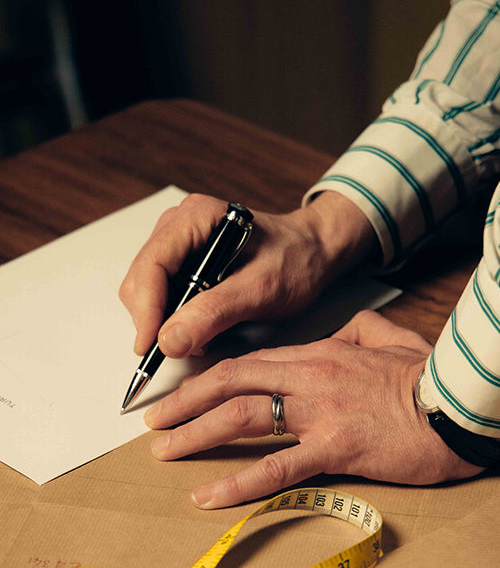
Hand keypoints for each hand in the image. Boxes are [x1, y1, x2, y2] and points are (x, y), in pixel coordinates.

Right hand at [119, 191, 375, 356]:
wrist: (313, 254)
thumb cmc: (295, 262)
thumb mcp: (260, 290)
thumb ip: (213, 313)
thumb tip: (168, 342)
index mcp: (196, 218)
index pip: (151, 265)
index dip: (146, 309)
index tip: (150, 347)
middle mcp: (178, 226)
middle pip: (141, 280)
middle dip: (154, 319)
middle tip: (181, 349)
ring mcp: (176, 243)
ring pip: (146, 292)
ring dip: (163, 322)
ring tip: (200, 337)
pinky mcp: (180, 262)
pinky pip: (161, 296)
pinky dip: (173, 319)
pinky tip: (200, 327)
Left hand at [144, 310, 482, 507]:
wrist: (457, 405)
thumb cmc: (426, 377)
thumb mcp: (388, 338)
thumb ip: (357, 330)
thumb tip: (340, 331)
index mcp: (319, 353)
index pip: (248, 362)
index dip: (208, 378)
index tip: (183, 393)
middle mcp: (308, 378)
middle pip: (229, 382)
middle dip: (184, 401)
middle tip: (152, 421)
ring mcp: (318, 413)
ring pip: (240, 417)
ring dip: (194, 434)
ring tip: (163, 451)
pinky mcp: (334, 449)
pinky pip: (275, 468)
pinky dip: (236, 482)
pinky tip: (207, 494)